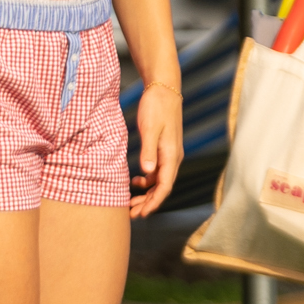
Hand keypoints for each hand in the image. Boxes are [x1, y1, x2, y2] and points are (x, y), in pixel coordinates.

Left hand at [132, 81, 183, 211]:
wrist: (164, 89)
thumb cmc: (157, 107)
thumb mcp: (150, 129)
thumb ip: (148, 151)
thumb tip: (147, 173)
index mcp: (171, 155)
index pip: (164, 186)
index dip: (153, 202)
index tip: (142, 214)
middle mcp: (173, 157)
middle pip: (162, 187)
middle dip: (148, 203)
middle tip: (132, 214)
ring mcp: (169, 154)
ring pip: (158, 181)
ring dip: (146, 194)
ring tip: (131, 203)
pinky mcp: (163, 149)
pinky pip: (156, 171)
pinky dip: (146, 180)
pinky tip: (135, 181)